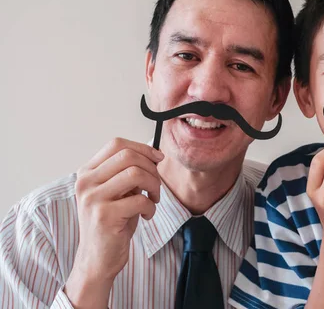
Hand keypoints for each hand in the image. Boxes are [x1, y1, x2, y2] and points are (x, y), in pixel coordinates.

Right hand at [64, 138, 163, 307]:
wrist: (97, 259)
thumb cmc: (113, 223)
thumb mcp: (118, 192)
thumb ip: (128, 172)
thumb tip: (155, 155)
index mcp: (87, 172)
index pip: (116, 144)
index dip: (143, 148)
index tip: (158, 159)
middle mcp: (85, 182)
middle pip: (128, 156)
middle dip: (151, 169)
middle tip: (155, 185)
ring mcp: (92, 198)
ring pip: (135, 174)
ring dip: (153, 186)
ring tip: (153, 199)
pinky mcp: (104, 215)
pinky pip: (140, 200)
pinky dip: (151, 207)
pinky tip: (147, 215)